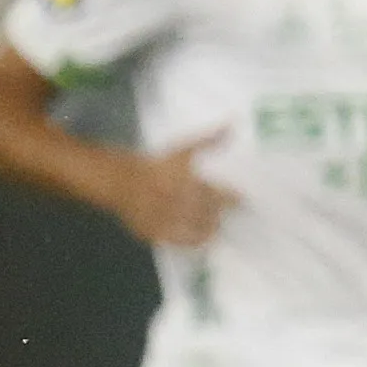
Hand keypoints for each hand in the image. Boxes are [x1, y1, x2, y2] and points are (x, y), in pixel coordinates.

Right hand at [109, 129, 237, 247]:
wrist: (122, 181)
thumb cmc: (156, 164)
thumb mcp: (183, 149)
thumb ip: (209, 140)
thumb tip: (232, 124)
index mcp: (189, 181)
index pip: (222, 195)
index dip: (235, 199)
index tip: (244, 200)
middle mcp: (180, 203)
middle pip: (212, 214)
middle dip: (221, 214)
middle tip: (229, 214)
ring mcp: (169, 220)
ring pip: (200, 230)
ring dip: (211, 228)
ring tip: (215, 224)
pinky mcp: (159, 234)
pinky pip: (184, 243)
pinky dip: (196, 241)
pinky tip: (202, 239)